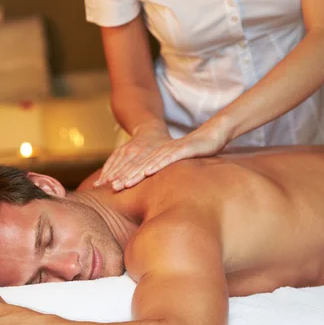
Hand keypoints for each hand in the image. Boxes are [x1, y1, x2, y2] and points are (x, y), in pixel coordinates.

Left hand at [95, 117, 230, 190]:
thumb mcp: (180, 165)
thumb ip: (169, 174)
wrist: (213, 134)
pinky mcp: (182, 150)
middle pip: (140, 164)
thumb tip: (163, 190)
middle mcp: (161, 152)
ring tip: (122, 183)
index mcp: (159, 156)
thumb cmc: (198, 151)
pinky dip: (156, 165)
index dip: (125, 175)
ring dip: (135, 173)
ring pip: (149, 162)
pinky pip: (166, 158)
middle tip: (110, 188)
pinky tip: (146, 172)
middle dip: (124, 176)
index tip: (112, 187)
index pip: (138, 167)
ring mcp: (170, 150)